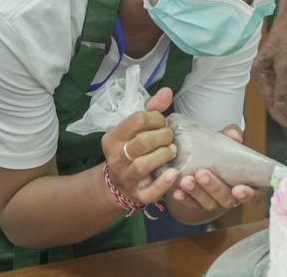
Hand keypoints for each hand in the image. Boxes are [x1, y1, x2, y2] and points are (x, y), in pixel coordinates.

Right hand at [100, 87, 179, 207]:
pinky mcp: (137, 195)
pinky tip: (173, 173)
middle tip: (170, 137)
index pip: (137, 119)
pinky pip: (150, 191)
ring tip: (172, 151)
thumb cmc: (133, 148)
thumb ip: (151, 108)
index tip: (163, 122)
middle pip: (143, 141)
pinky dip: (163, 183)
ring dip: (164, 155)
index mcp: (113, 137)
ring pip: (143, 165)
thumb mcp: (137, 128)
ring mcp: (125, 177)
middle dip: (163, 136)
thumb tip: (167, 92)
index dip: (156, 118)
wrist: (120, 183)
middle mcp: (116, 157)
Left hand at [168, 125, 255, 214]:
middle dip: (214, 187)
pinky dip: (184, 199)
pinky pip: (191, 204)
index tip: (238, 189)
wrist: (201, 161)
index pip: (254, 194)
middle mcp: (231, 196)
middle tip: (202, 174)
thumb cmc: (221, 153)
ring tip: (186, 180)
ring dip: (196, 193)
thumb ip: (232, 136)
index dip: (248, 194)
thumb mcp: (228, 142)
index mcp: (246, 183)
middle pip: (226, 199)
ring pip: (208, 203)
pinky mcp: (197, 204)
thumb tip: (233, 134)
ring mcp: (214, 202)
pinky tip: (176, 191)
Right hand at [251, 18, 286, 125]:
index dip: (278, 112)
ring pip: (286, 92)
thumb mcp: (285, 67)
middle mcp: (266, 74)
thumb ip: (282, 88)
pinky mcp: (286, 68)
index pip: (269, 98)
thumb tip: (279, 106)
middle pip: (277, 97)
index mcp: (260, 73)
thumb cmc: (286, 40)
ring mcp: (276, 72)